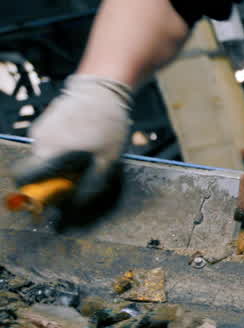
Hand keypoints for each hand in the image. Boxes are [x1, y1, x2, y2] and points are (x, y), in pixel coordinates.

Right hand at [14, 75, 132, 217]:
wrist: (103, 90)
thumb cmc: (107, 127)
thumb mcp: (106, 163)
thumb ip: (88, 187)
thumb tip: (73, 208)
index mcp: (50, 153)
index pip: (23, 178)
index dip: (34, 192)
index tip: (52, 195)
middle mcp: (39, 142)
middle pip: (37, 170)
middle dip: (54, 178)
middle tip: (79, 175)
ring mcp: (40, 130)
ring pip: (44, 157)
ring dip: (61, 163)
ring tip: (86, 153)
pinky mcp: (45, 122)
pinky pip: (50, 144)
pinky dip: (62, 149)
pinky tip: (82, 140)